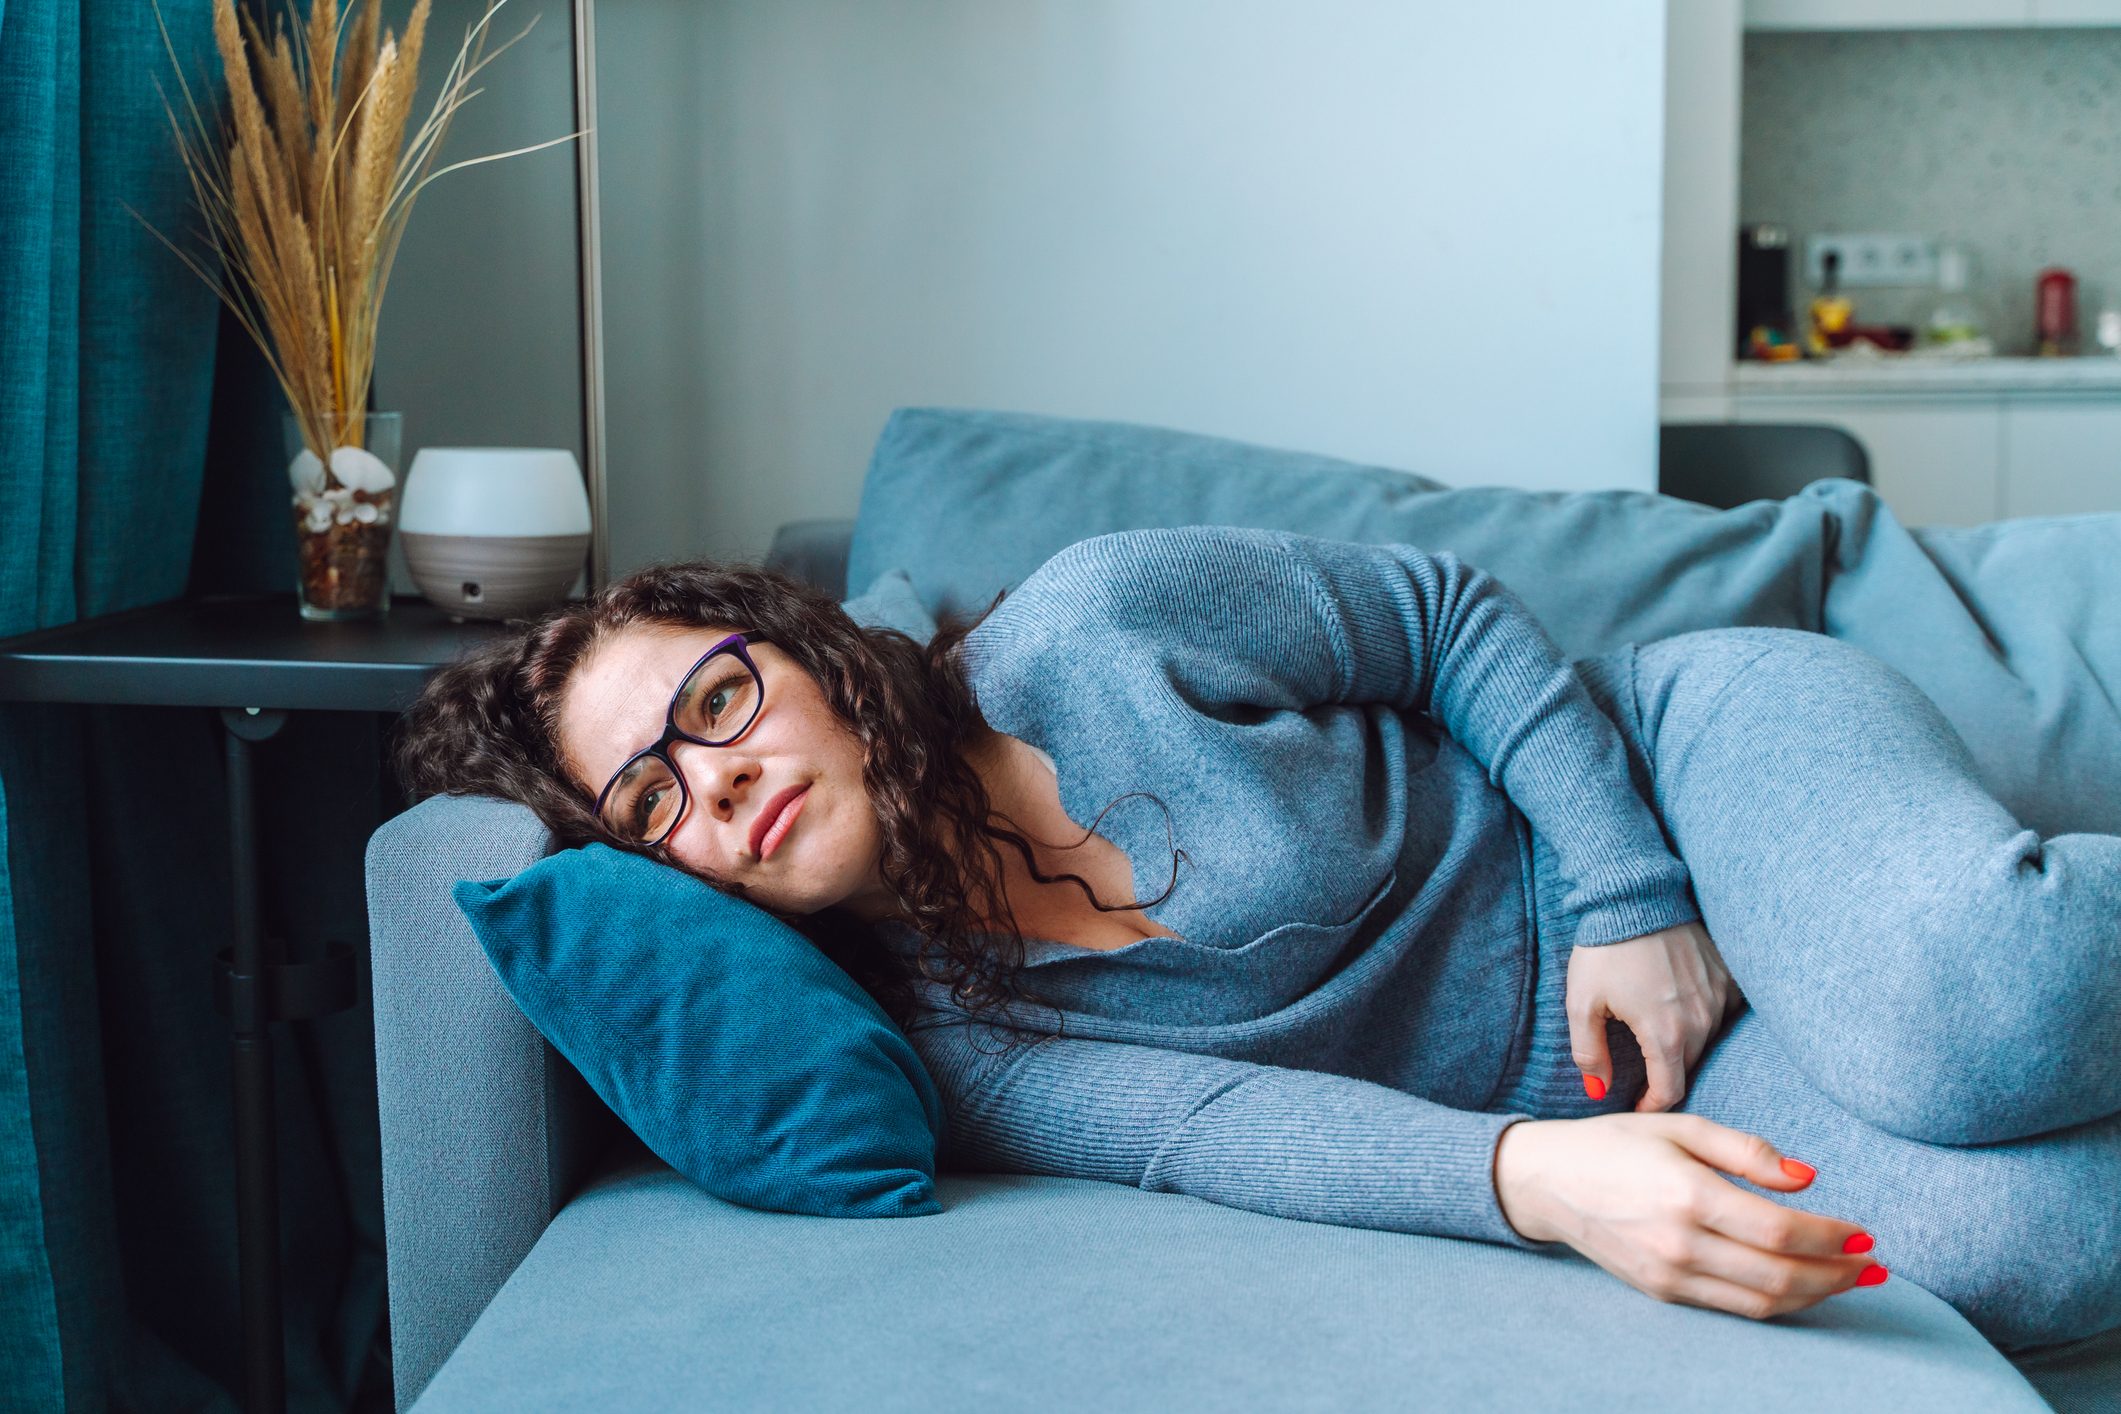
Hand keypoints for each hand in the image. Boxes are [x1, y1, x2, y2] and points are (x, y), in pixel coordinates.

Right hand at [1493, 1113, 1886, 1319]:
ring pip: (1761, 1302)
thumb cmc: (1614, 1144)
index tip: (1864, 1232)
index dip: (1832, 1237)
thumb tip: (1808, 1177)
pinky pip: (1733, 1308)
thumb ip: (1746, 1150)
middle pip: (1779, 1276)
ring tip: (1848, 1279)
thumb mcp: (1679, 1125)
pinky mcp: (1661, 1292)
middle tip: (1872, 1264)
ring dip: (1815, 1295)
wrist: (1546, 1180)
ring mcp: (1668, 1274)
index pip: (1780, 1230)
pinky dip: (1776, 1302)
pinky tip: (1799, 1285)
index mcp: (1686, 1192)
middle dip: (1837, 1273)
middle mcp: (1678, 1242)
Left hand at [1567, 919, 1739, 1111]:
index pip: (1670, 1092)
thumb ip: (1590, 1052)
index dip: (1652, 1105)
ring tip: (1657, 1035)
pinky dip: (1704, 1018)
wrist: (1635, 897)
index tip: (1638, 1104)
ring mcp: (1718, 997)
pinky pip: (1721, 1012)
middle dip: (1665, 1076)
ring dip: (1684, 1046)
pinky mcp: (1727, 976)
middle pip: (1687, 1067)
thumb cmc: (1604, 950)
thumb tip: (1597, 1091)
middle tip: (1643, 1073)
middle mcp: (1701, 1021)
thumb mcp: (1582, 1003)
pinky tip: (1679, 1007)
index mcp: (1666, 1034)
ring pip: (1706, 1041)